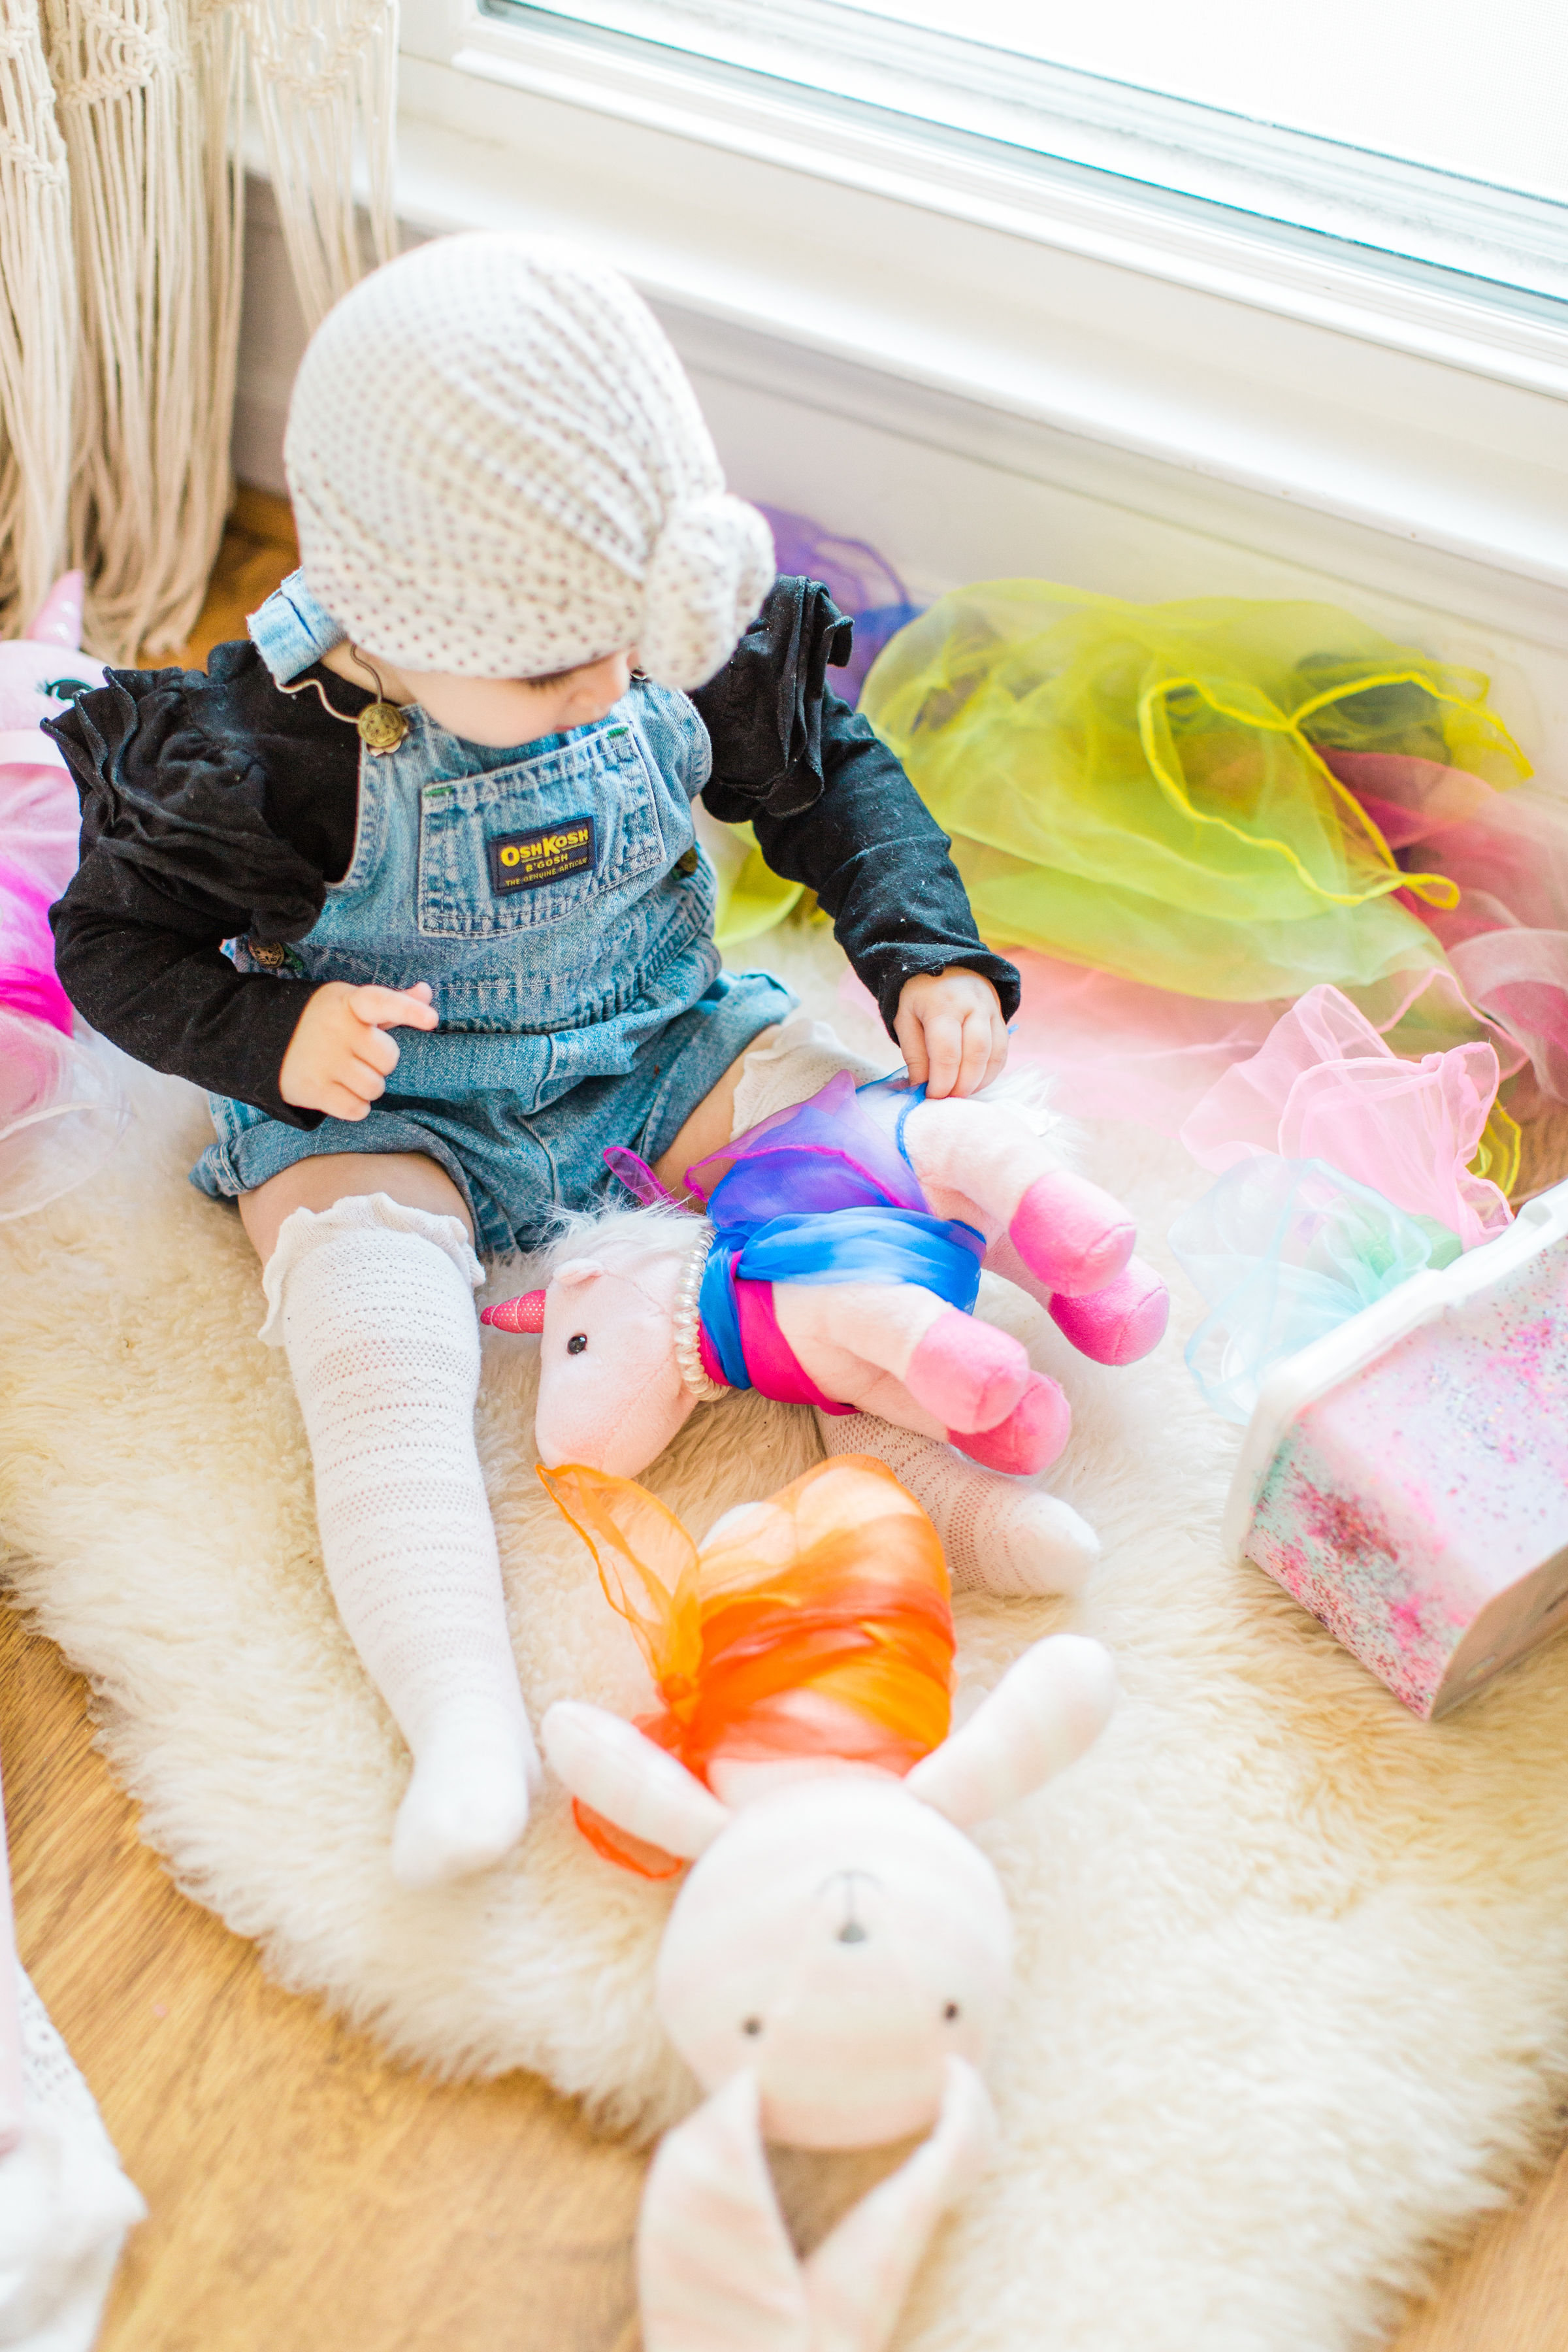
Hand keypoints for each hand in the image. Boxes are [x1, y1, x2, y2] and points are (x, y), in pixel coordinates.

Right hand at [278, 981, 437, 1120]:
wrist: (263, 1041)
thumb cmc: (324, 1022)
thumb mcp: (353, 1005)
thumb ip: (392, 1001)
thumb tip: (426, 991)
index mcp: (349, 1003)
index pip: (382, 1003)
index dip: (408, 1011)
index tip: (432, 1019)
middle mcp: (337, 1030)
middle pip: (389, 1059)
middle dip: (380, 1063)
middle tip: (359, 1056)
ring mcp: (324, 1060)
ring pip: (375, 1088)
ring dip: (368, 1087)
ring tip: (348, 1074)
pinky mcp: (313, 1089)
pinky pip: (356, 1109)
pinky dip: (355, 1106)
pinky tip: (341, 1091)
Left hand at [893, 967, 1007, 1098]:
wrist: (946, 961)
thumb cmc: (919, 994)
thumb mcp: (905, 1018)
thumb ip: (913, 1054)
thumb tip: (921, 1087)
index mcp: (943, 1005)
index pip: (947, 1052)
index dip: (941, 1081)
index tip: (932, 1097)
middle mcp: (972, 1006)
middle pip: (975, 1055)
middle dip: (962, 1085)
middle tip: (948, 1100)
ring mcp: (991, 1011)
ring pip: (994, 1055)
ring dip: (979, 1081)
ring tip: (961, 1093)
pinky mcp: (1001, 1017)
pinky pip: (1003, 1051)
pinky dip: (991, 1072)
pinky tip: (975, 1081)